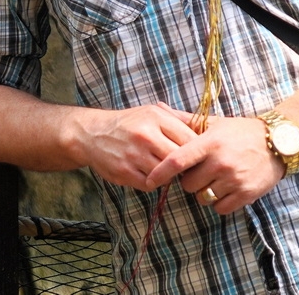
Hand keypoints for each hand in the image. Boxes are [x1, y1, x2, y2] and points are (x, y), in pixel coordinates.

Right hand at [70, 103, 200, 190]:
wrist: (92, 133)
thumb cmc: (128, 123)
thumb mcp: (151, 113)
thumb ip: (177, 121)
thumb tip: (206, 131)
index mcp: (155, 117)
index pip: (190, 139)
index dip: (198, 151)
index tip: (199, 156)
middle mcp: (145, 135)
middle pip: (179, 158)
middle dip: (185, 166)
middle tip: (185, 168)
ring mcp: (134, 154)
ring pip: (166, 174)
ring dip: (168, 176)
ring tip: (165, 170)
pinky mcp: (124, 171)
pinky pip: (149, 184)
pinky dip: (152, 182)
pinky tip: (148, 174)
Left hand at [143, 115, 285, 213]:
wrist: (278, 142)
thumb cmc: (240, 132)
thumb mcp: (213, 123)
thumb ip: (184, 120)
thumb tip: (158, 107)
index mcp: (210, 143)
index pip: (177, 161)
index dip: (160, 173)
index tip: (150, 180)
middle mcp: (221, 162)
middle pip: (188, 184)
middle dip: (189, 181)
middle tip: (200, 171)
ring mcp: (234, 179)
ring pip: (203, 198)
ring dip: (204, 192)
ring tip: (214, 179)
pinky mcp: (246, 194)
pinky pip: (220, 208)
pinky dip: (219, 202)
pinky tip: (225, 189)